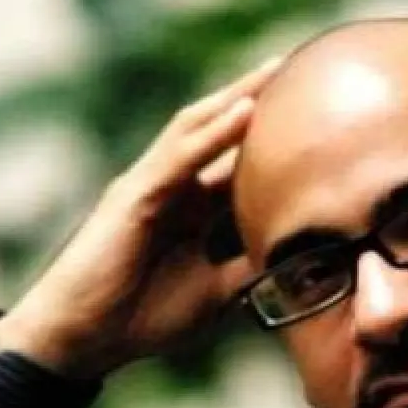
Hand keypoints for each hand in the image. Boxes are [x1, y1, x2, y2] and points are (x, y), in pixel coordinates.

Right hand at [0, 58, 280, 377]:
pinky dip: (213, 133)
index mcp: (193, 209)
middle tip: (299, 69)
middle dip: (257, 99)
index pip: (238, 162)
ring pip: (198, 129)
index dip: (273, 139)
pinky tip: (245, 110)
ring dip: (238, 97)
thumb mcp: (216, 292)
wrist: (89, 338)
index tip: (318, 117)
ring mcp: (152, 185)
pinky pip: (179, 157)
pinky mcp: (134, 195)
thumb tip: (294, 258)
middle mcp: (174, 187)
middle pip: (220, 131)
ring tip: (276, 71)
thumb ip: (248, 268)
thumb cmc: (143, 316)